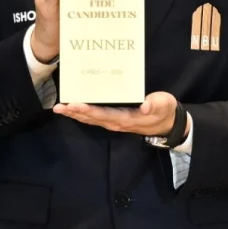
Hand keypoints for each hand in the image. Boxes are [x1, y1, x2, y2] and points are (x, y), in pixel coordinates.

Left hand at [56, 91, 177, 137]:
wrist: (168, 124)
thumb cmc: (165, 110)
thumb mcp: (164, 105)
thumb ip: (155, 104)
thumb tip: (146, 106)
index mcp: (127, 118)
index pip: (103, 114)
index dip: (88, 111)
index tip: (74, 105)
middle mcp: (117, 123)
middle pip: (92, 118)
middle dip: (75, 113)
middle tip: (59, 107)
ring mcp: (115, 123)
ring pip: (91, 120)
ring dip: (75, 115)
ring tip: (60, 108)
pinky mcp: (114, 120)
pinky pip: (95, 118)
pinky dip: (82, 114)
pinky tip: (73, 110)